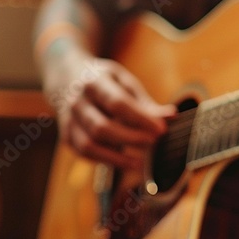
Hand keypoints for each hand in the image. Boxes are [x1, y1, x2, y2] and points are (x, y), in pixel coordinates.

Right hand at [46, 52, 175, 168]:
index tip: (161, 130)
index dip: (140, 119)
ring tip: (140, 162)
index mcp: (94, 82)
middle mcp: (77, 101)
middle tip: (153, 143)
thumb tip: (172, 116)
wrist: (66, 76)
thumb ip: (145, 102)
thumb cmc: (104, 81)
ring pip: (90, 144)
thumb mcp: (124, 82)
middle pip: (102, 127)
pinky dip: (105, 160)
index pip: (117, 104)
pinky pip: (85, 153)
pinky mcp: (67, 136)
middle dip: (130, 138)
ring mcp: (68, 120)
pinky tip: (124, 162)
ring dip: (116, 157)